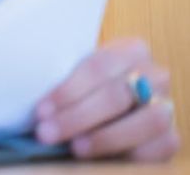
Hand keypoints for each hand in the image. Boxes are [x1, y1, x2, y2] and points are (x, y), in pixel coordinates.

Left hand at [35, 38, 178, 159]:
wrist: (111, 109)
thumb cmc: (86, 89)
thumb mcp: (76, 78)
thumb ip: (63, 86)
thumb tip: (38, 107)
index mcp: (130, 50)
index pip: (97, 67)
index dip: (68, 90)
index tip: (41, 110)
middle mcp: (154, 75)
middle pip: (117, 95)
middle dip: (78, 116)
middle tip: (47, 132)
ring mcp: (167, 106)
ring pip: (147, 120)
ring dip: (107, 137)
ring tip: (76, 147)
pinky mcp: (170, 137)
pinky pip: (159, 146)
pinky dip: (130, 153)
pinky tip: (102, 159)